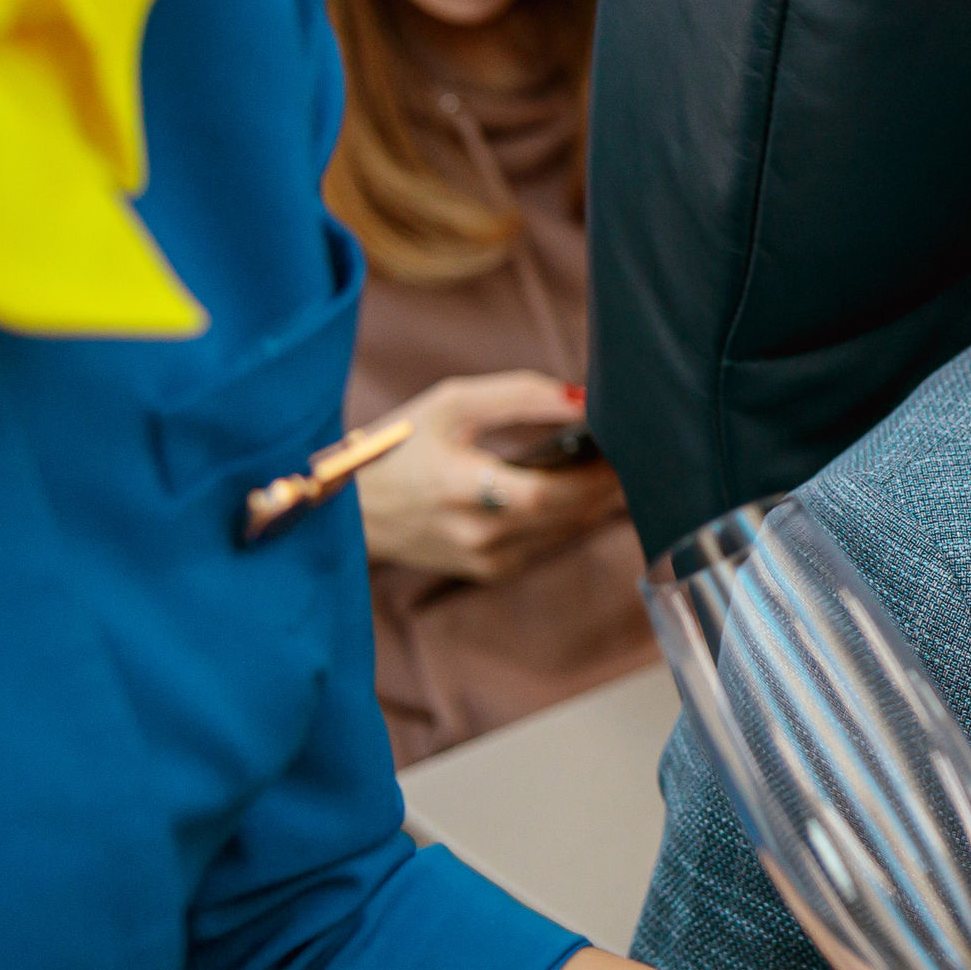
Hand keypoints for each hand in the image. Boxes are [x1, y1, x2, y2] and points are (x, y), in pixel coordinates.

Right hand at [356, 370, 627, 583]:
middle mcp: (481, 536)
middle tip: (625, 450)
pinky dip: (563, 518)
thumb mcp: (451, 405)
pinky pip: (545, 545)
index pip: (557, 493)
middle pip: (570, 515)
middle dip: (604, 484)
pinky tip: (567, 489)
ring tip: (602, 464)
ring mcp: (486, 561)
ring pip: (564, 533)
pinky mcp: (487, 572)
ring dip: (590, 501)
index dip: (599, 473)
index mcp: (468, 492)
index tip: (622, 443)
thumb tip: (582, 399)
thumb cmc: (396, 448)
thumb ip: (521, 397)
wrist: (345, 509)